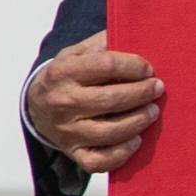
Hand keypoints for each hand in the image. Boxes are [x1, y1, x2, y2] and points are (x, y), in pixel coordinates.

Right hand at [28, 32, 161, 175]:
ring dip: (138, 121)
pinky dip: (121, 153)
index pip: (105, 66)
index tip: (148, 68)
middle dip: (141, 93)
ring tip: (153, 111)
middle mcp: (61, 102)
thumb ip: (102, 44)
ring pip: (108, 131)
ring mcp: (66, 131)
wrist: (37, 105)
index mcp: (62, 72)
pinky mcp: (73, 152)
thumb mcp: (77, 53)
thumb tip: (135, 35)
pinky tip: (136, 139)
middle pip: (110, 100)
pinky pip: (99, 161)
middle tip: (158, 88)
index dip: (133, 66)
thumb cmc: (69, 75)